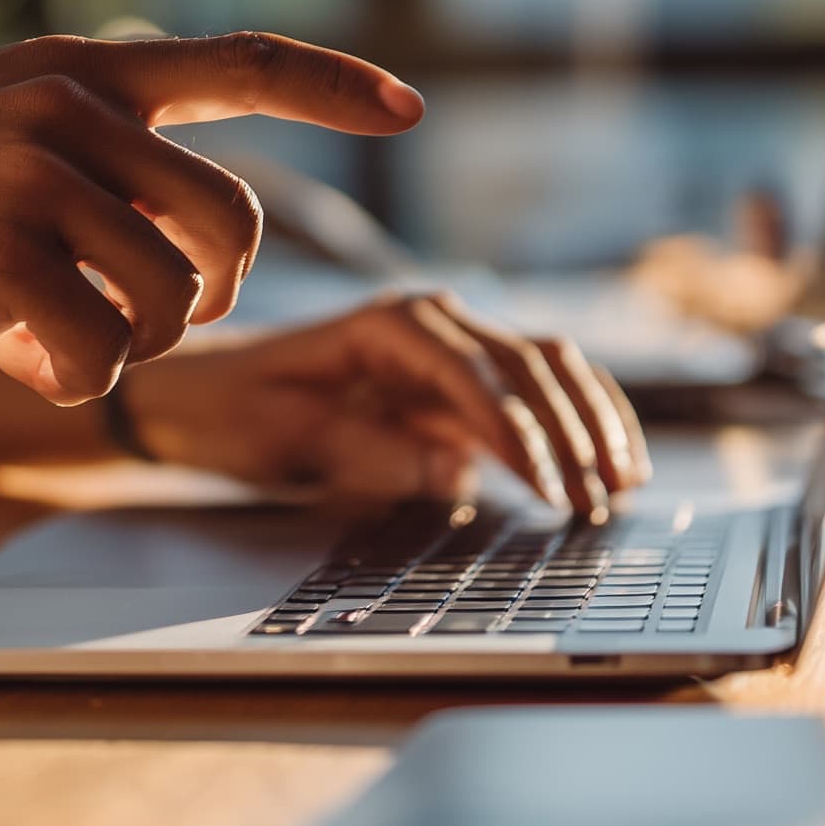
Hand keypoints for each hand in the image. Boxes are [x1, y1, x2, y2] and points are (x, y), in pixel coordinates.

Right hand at [0, 33, 422, 404]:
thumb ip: (95, 154)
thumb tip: (189, 237)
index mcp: (79, 69)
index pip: (245, 60)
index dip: (337, 87)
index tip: (411, 108)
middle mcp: (71, 109)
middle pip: (232, 222)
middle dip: (213, 292)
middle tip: (149, 316)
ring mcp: (35, 177)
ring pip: (174, 295)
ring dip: (133, 344)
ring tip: (55, 341)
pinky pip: (104, 349)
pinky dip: (75, 379)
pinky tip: (13, 364)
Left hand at [117, 294, 651, 518]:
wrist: (200, 395)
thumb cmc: (234, 410)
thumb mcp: (286, 439)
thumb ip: (370, 452)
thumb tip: (458, 472)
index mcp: (390, 325)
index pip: (475, 376)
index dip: (518, 434)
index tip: (549, 489)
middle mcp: (432, 323)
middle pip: (530, 366)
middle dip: (573, 434)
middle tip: (600, 502)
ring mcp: (451, 350)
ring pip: (550, 371)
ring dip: (593, 424)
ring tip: (624, 485)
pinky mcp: (457, 385)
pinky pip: (535, 395)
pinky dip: (577, 426)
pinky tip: (608, 466)